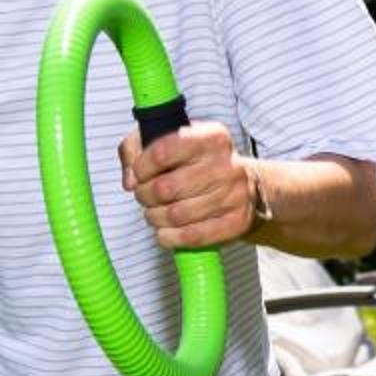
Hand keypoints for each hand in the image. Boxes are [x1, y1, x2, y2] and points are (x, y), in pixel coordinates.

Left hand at [120, 120, 252, 249]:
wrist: (246, 185)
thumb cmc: (199, 162)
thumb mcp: (170, 140)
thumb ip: (137, 148)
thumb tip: (130, 180)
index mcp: (212, 137)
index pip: (162, 152)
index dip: (140, 167)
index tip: (138, 173)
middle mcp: (227, 165)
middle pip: (165, 188)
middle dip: (144, 195)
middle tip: (144, 196)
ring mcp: (235, 195)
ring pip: (176, 215)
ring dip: (155, 217)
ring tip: (154, 212)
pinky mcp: (236, 222)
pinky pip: (192, 236)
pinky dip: (170, 237)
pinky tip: (165, 231)